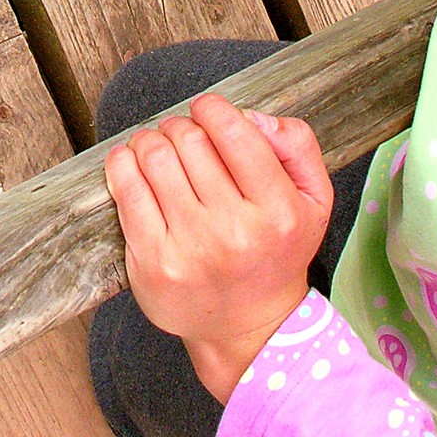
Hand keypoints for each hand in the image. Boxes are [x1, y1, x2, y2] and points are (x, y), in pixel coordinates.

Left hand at [104, 92, 333, 401]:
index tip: (208, 112)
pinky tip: (132, 163)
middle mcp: (234, 231)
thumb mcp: (314, 200)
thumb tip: (251, 117)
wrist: (250, 327)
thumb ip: (297, 145)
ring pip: (154, 158)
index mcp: (278, 211)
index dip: (212, 108)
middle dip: (182, 127)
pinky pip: (126, 191)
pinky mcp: (153, 264)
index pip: (234, 133)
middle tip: (185, 138)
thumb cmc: (277, 253)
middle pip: (189, 140)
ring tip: (160, 149)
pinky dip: (122, 164)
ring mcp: (190, 249)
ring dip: (151, 141)